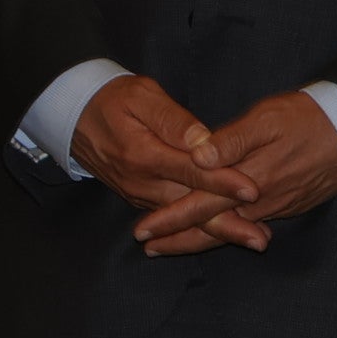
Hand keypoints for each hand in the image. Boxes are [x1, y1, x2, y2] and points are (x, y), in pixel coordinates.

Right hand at [72, 74, 260, 255]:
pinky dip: (200, 228)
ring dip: (219, 231)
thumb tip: (203, 142)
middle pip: (191, 207)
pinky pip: (174, 217)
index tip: (253, 191)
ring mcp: (141, 194)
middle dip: (229, 223)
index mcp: (145, 155)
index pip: (192, 172)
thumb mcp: (143, 97)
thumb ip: (174, 120)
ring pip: (184, 218)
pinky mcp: (142, 197)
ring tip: (254, 240)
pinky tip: (227, 233)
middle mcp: (142, 183)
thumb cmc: (115, 100)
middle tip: (261, 239)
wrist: (75, 118)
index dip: (224, 182)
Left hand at [132, 90, 336, 251]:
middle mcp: (262, 201)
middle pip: (212, 228)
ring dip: (201, 239)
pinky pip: (254, 224)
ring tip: (175, 245)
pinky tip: (222, 230)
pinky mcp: (293, 204)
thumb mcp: (268, 117)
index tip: (142, 232)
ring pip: (233, 229)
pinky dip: (231, 231)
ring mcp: (279, 206)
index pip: (200, 206)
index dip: (170, 219)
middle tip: (149, 249)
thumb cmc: (311, 116)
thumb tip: (196, 158)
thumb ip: (231, 139)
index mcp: (250, 180)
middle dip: (178, 239)